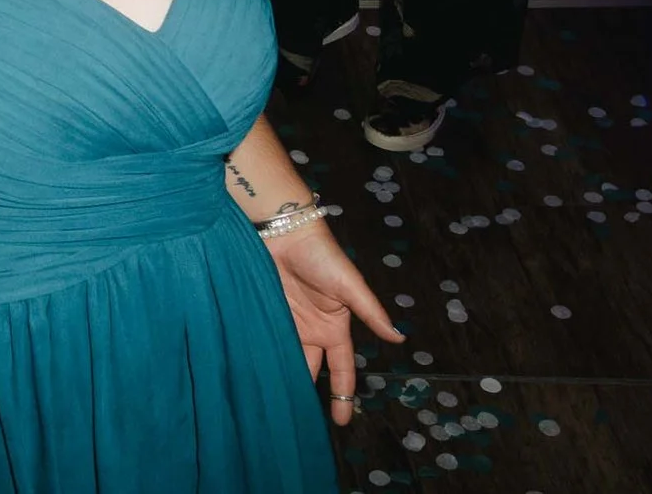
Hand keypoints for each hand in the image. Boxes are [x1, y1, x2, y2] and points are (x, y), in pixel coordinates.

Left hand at [264, 219, 402, 425]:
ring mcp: (287, 321)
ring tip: (274, 404)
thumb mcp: (350, 285)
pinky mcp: (263, 310)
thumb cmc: (322, 255)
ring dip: (281, 376)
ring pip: (286, 357)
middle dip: (308, 391)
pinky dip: (259, 355)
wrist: (282, 229)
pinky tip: (252, 374)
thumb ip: (371, 312)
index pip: (342, 368)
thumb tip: (398, 339)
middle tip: (299, 421)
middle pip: (311, 368)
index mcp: (335, 327)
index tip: (341, 421)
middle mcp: (311, 329)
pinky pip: (263, 339)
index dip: (342, 393)